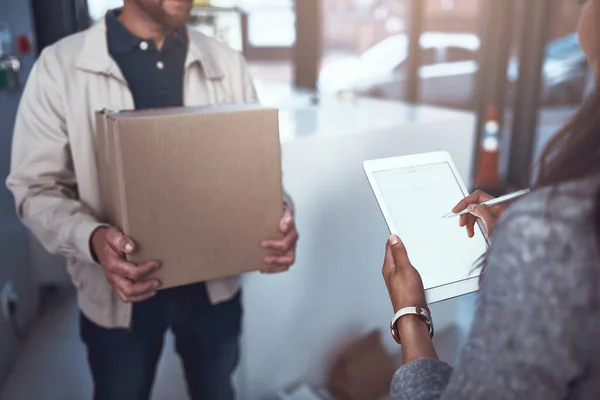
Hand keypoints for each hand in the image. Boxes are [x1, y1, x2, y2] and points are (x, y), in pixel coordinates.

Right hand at [91, 227, 160, 302]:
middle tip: (158, 282)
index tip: (157, 263)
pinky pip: (126, 296)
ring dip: (143, 294)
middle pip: (128, 289)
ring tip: (156, 288)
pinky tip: (150, 291)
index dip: (146, 269)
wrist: (100, 245)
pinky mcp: (117, 285)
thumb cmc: (109, 240)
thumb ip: (120, 240)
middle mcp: (112, 276)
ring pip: (127, 296)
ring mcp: (114, 282)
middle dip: (146, 287)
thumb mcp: (113, 235)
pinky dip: (139, 296)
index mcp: (112, 264)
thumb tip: (131, 247)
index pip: (131, 272)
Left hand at [260, 205, 298, 273]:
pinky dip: (274, 269)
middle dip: (277, 246)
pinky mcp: (285, 256)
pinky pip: (283, 266)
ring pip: (289, 259)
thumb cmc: (280, 217)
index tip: (280, 228)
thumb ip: (284, 217)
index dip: (287, 228)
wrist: (281, 221)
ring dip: (276, 261)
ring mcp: (290, 249)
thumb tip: (283, 226)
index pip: (291, 228)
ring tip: (264, 261)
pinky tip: (263, 268)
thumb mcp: (282, 211)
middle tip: (263, 245)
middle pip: (288, 247)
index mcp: (291, 228)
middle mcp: (292, 240)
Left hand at [383, 235, 437, 362]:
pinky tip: (413, 267)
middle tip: (402, 238)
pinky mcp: (404, 286)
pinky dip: (409, 266)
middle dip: (398, 247)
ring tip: (408, 249)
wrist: (412, 313)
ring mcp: (397, 281)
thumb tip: (393, 238)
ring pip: (399, 264)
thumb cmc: (408, 293)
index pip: (389, 248)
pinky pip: (405, 272)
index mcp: (388, 267)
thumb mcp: (404, 268)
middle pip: (393, 256)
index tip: (397, 232)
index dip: (394, 239)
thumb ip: (399, 253)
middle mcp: (390, 273)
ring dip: (404, 257)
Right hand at [452, 190, 506, 238]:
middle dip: (466, 214)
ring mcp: (496, 215)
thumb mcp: (492, 225)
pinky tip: (471, 233)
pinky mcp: (493, 222)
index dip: (466, 202)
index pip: (478, 196)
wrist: (513, 254)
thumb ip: (481, 211)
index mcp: (500, 205)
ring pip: (476, 213)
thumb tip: (471, 206)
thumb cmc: (508, 241)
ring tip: (469, 233)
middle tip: (461, 224)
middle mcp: (498, 208)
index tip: (456, 210)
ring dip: (469, 222)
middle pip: (476, 205)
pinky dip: (473, 226)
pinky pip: (479, 220)